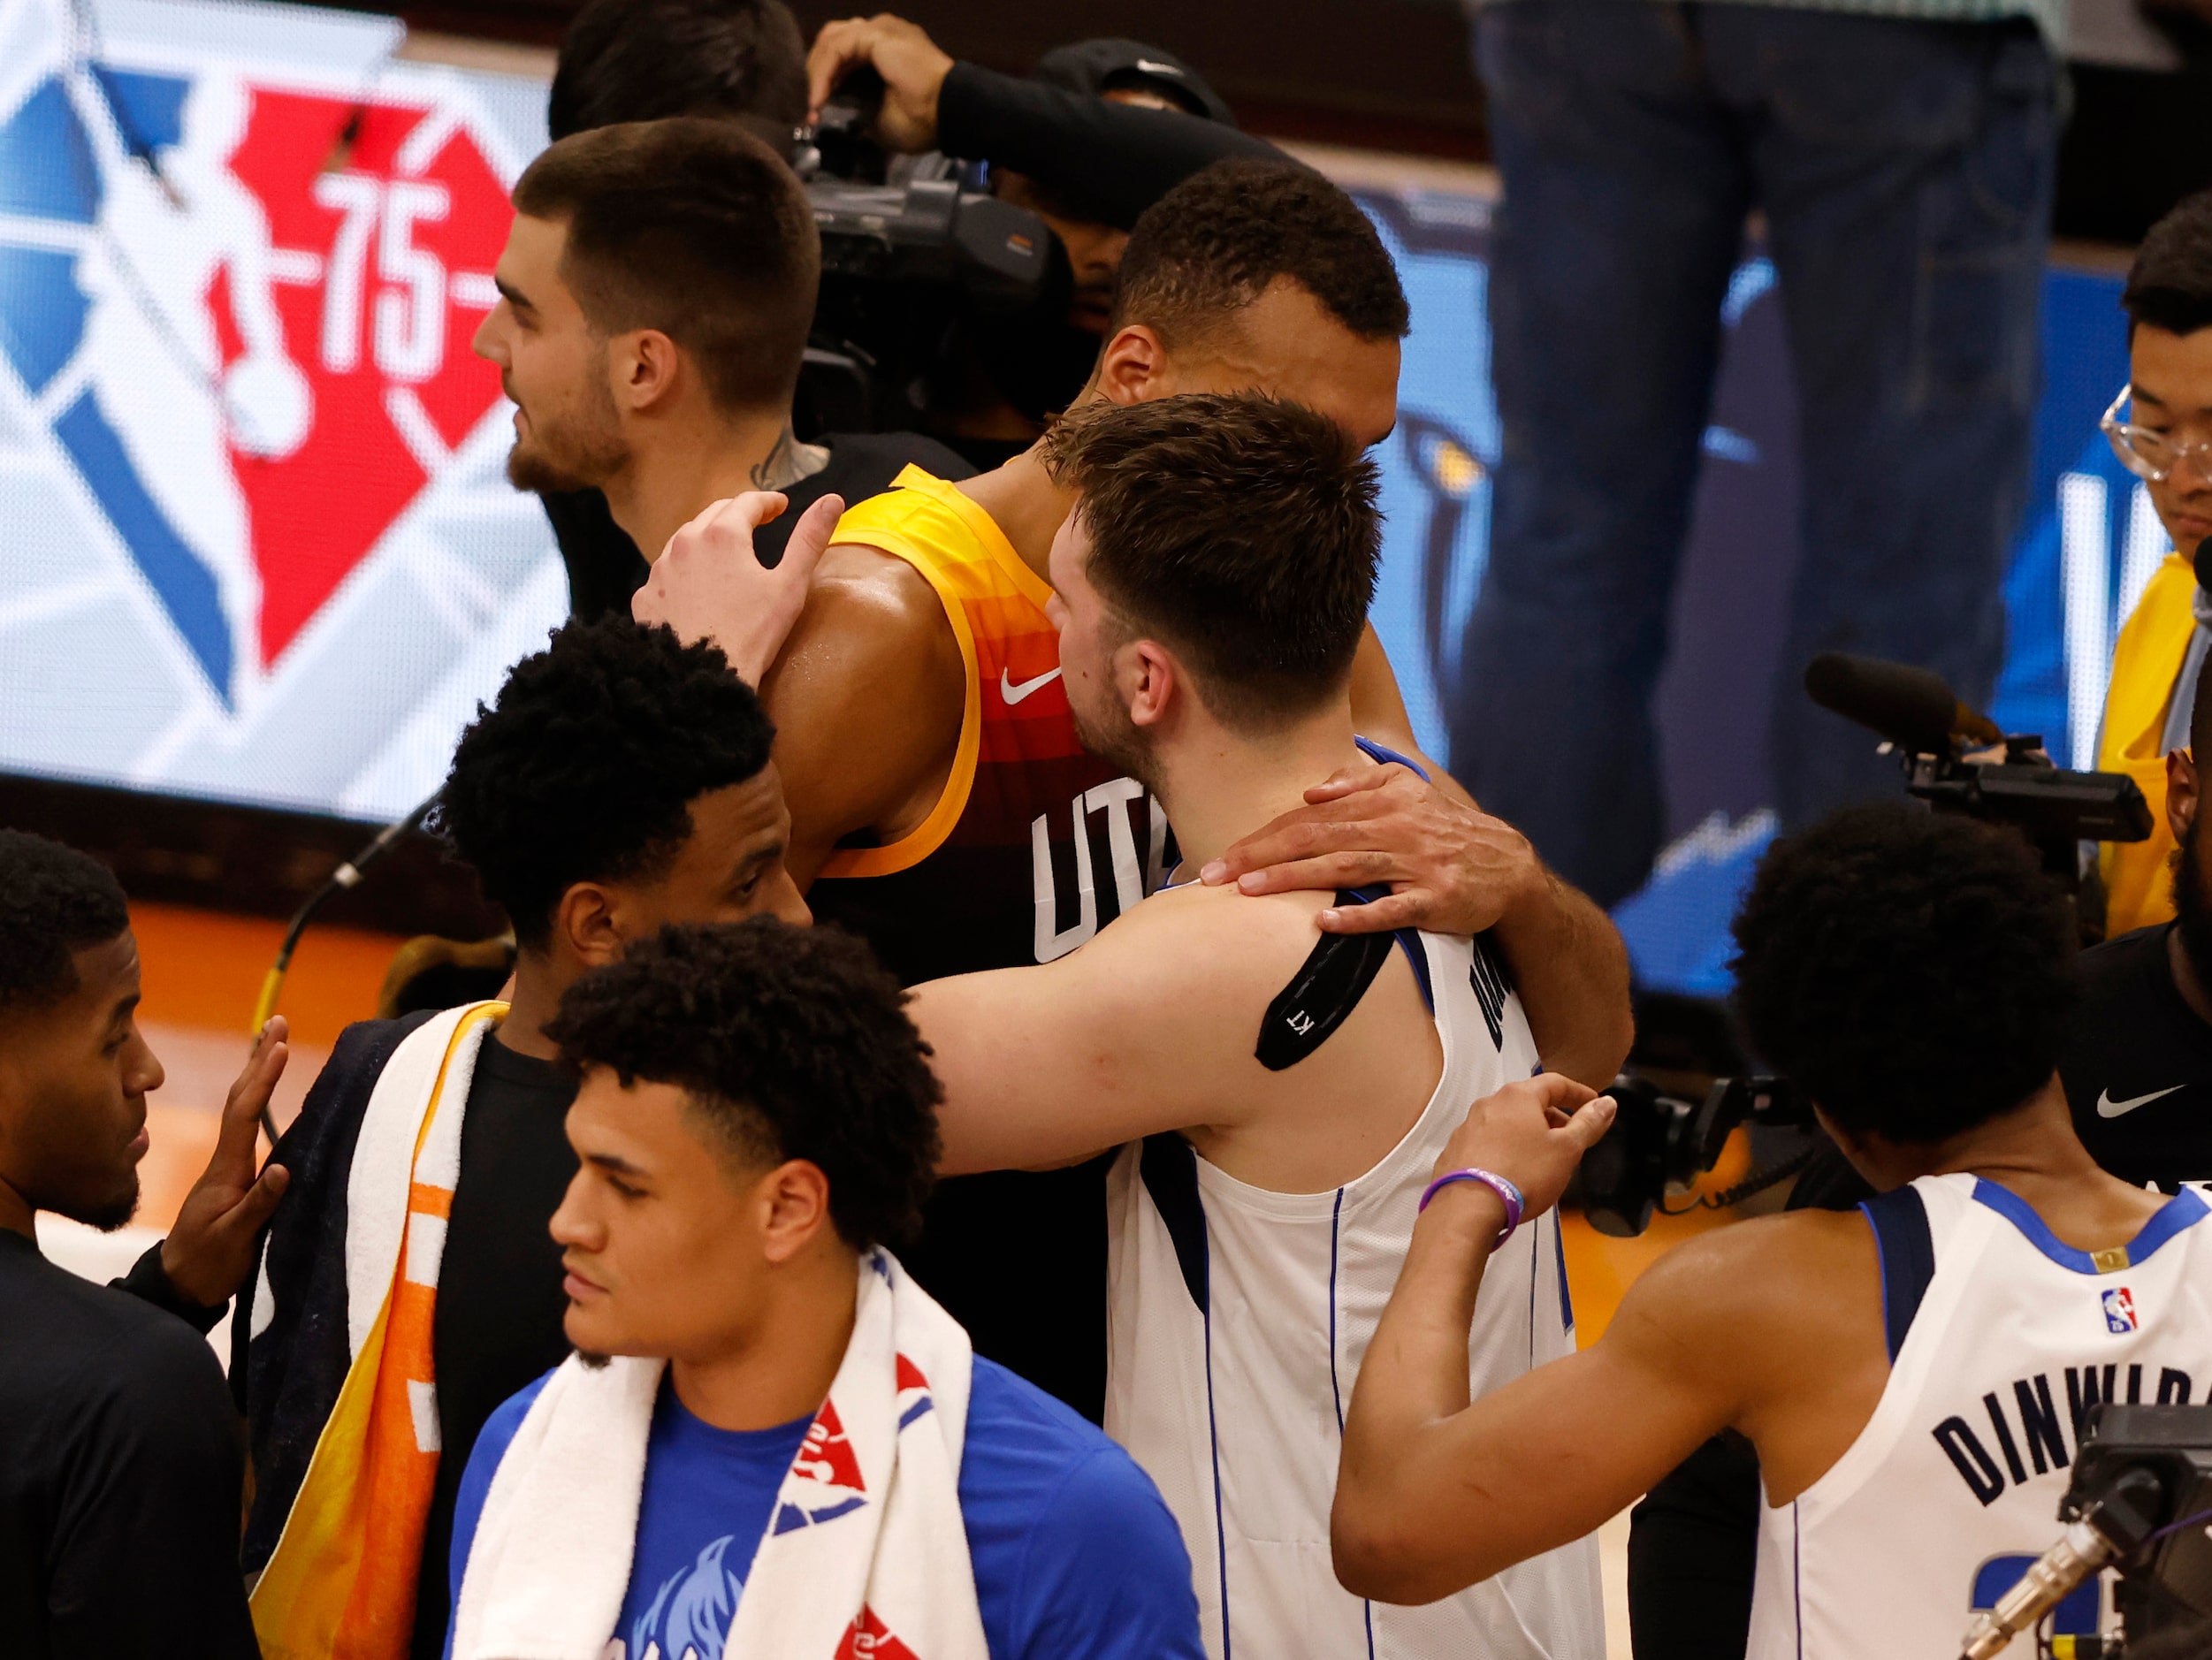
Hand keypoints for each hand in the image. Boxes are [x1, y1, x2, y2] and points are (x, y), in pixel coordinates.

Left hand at [160, 1018, 292, 1307]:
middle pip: (240, 1099)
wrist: (181, 1286)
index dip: (263, 1079)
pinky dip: (259, 1101)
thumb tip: (284, 1167)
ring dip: (258, 1073)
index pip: (244, 1113)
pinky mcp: (235, 1179)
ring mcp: (228, 1168)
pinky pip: (249, 1128)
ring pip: (242, 1110)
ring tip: (273, 1043)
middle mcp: (226, 1160)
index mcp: (226, 1169)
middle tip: (278, 1020)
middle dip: (259, 1059)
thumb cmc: (208, 1266)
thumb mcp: (233, 1239)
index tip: (281, 1046)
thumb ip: (257, 1205)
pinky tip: (267, 1096)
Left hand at [633, 491, 842, 684]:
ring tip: (722, 553)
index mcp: (723, 534)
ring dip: (706, 540)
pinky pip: (666, 574)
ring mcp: (660, 570)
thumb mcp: (789, 586)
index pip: (747, 502)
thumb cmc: (752, 632)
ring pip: (685, 541)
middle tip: (756, 523)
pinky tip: (693, 588)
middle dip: (737, 514)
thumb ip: (810, 539)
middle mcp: (685, 542)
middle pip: (713, 514)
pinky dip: (683, 572)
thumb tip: (833, 500)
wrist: (699, 678)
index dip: (768, 501)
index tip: (781, 506)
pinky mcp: (645, 597)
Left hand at [806, 14, 954, 150]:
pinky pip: (837, 48)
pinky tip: (820, 98)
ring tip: (814, 104)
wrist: (946, 114)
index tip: (816, 113)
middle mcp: (881, 32)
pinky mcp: (876, 33)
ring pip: (830, 42)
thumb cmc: (922, 121)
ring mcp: (879, 29)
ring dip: (816, 75)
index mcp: (884, 50)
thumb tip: (837, 112)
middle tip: (812, 107)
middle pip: (832, 42)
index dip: (824, 80)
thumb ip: (857, 107)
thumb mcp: (879, 119)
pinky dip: (823, 74)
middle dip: (816, 75)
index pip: (842, 53)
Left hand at [1201, 762, 1546, 936]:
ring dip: (1295, 877)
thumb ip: (1359, 784)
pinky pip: (1391, 909)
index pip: (1310, 817)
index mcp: (1383, 801)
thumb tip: (1311, 790)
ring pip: (1345, 868)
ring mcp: (1416, 864)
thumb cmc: (1443, 831)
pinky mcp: (1435, 899)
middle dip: (1262, 854)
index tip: (1223, 855)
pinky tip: (1324, 921)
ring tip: (1251, 890)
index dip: (1264, 835)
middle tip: (1217, 875)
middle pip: (1317, 838)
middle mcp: (1396, 827)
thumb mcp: (1406, 793)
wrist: (1506, 864)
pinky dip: (1358, 915)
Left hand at [1430, 1073, 1609, 1227]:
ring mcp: (1469, 1126)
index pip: (1556, 1083)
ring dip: (1529, 1133)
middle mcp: (1489, 1104)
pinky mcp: (1457, 1149)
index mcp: (1518, 1096)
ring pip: (1508, 1122)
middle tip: (1572, 1136)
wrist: (1469, 1207)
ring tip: (1545, 1157)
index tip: (1593, 1103)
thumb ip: (1588, 1124)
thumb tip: (1606, 1103)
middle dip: (1554, 1116)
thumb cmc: (1521, 1175)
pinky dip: (1506, 1148)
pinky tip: (1515, 1170)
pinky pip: (1489, 1141)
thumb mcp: (1567, 1150)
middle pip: (1529, 1102)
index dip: (1579, 1093)